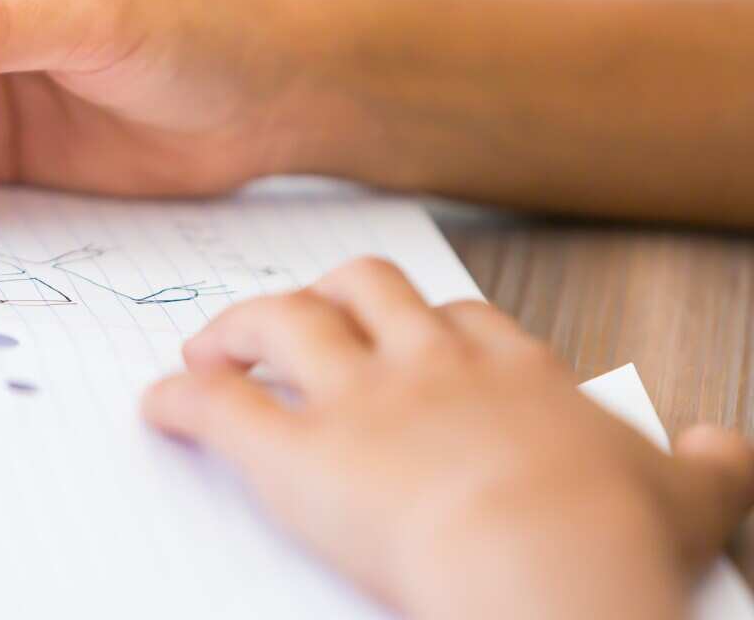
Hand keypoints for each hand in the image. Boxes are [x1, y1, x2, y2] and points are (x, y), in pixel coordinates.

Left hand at [143, 258, 753, 619]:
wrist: (550, 567)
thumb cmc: (614, 540)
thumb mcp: (690, 498)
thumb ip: (707, 466)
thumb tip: (725, 447)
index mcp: (509, 370)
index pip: (453, 315)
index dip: (415, 320)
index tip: (397, 330)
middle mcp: (427, 367)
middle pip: (361, 290)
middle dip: (321, 296)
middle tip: (291, 318)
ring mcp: (359, 403)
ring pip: (283, 324)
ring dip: (239, 329)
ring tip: (209, 346)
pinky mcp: (297, 456)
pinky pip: (221, 410)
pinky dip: (182, 403)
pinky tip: (160, 407)